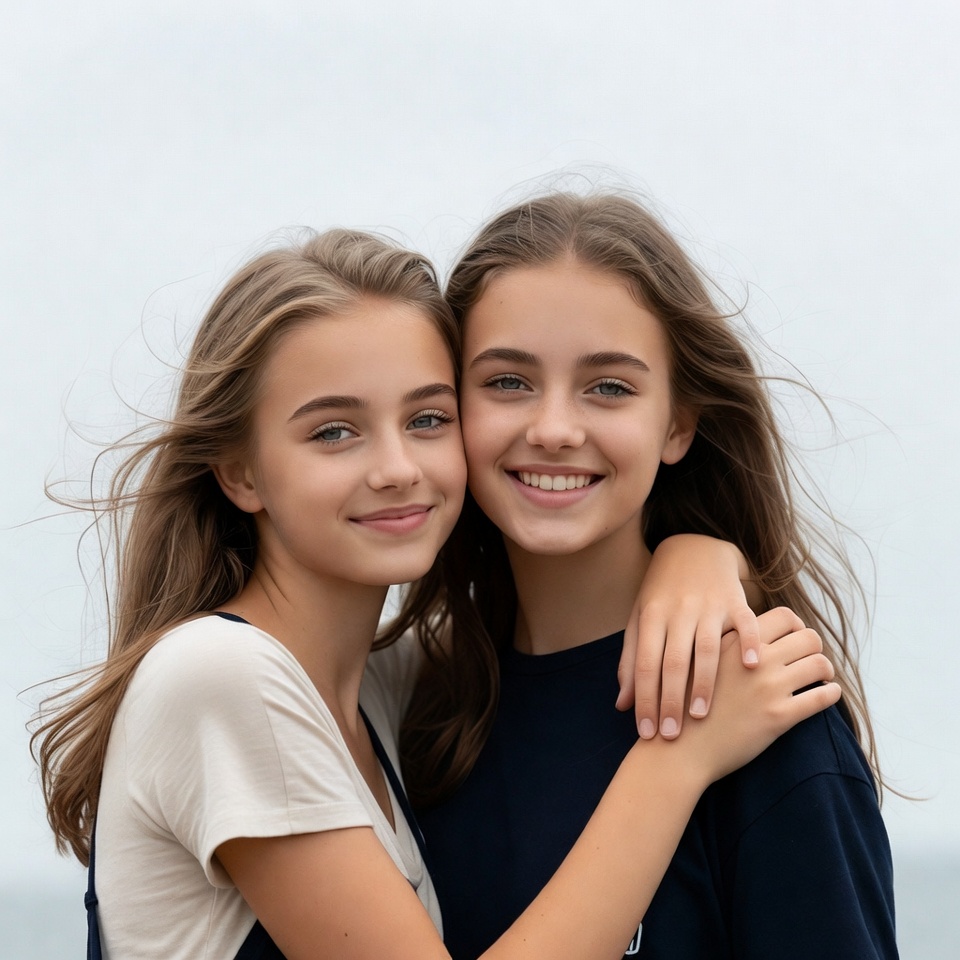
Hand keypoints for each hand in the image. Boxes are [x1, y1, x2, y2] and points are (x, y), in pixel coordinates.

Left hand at [617, 535, 760, 739]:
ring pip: (706, 647)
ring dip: (703, 683)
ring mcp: (707, 604)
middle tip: (672, 736)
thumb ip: (631, 662)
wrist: (693, 549)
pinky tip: (751, 667)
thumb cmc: (662, 594)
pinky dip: (748, 643)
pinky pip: (744, 622)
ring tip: (701, 716)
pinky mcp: (734, 599)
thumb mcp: (641, 620)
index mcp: (651, 617)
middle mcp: (677, 611)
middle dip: (670, 701)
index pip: (644, 664)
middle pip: (672, 661)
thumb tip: (621, 705)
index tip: (647, 733)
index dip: (644, 700)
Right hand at [681, 606, 839, 784]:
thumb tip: (753, 635)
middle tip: (810, 658)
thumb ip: (727, 644)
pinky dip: (831, 693)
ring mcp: (768, 687)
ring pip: (819, 664)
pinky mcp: (779, 716)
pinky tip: (828, 695)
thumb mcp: (700, 660)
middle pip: (809, 637)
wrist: (681, 747)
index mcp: (737, 641)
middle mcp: (755, 659)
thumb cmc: (687, 703)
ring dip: (825, 669)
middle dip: (814, 647)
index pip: (785, 616)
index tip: (794, 639)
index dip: (797, 626)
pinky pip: (821, 697)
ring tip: (821, 678)